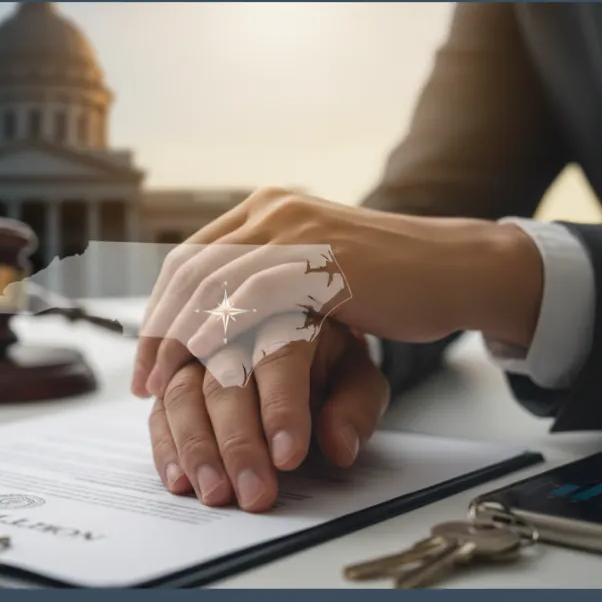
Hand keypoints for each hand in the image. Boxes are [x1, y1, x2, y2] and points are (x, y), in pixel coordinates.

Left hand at [132, 187, 542, 398]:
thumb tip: (218, 319)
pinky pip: (258, 305)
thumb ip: (270, 280)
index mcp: (265, 210)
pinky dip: (230, 344)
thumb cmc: (388, 281)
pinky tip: (216, 377)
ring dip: (184, 344)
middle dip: (160, 331)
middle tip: (144, 383)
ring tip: (168, 392)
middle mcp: (273, 212)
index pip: (191, 257)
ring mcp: (298, 233)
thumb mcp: (314, 269)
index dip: (161, 308)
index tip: (146, 357)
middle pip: (191, 272)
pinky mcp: (323, 262)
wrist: (457, 268)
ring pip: (215, 288)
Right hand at [147, 315, 388, 511]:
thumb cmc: (326, 362)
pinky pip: (160, 410)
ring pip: (184, 395)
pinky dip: (165, 447)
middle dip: (238, 444)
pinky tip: (178, 479)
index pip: (279, 359)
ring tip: (214, 493)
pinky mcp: (170, 377)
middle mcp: (232, 328)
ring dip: (197, 449)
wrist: (294, 333)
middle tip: (253, 493)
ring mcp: (193, 351)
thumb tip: (340, 448)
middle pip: (226, 383)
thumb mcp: (356, 378)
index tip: (289, 458)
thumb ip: (355, 409)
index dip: (282, 409)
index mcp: (285, 316)